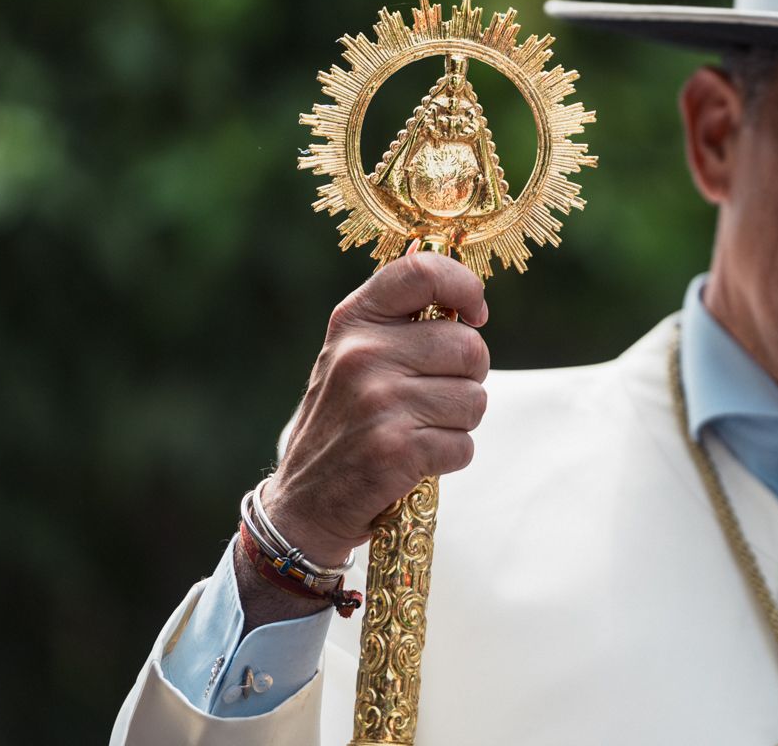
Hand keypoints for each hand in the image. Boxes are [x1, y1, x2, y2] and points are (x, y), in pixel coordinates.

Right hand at [262, 250, 489, 568]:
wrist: (302, 505)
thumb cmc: (344, 424)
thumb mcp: (354, 358)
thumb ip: (400, 325)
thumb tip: (468, 305)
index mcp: (354, 321)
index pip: (423, 272)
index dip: (464, 286)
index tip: (476, 314)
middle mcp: (362, 353)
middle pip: (470, 348)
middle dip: (467, 379)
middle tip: (431, 400)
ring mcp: (378, 400)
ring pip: (475, 400)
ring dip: (458, 424)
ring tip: (416, 431)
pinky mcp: (395, 448)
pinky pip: (463, 446)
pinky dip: (449, 459)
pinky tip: (412, 461)